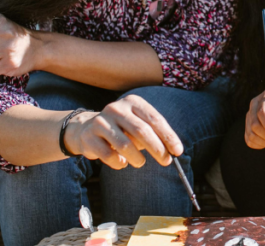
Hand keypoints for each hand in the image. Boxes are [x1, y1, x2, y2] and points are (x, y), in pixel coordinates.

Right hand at [64, 94, 183, 169]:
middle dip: (157, 149)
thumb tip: (172, 151)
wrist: (86, 129)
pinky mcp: (89, 137)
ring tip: (140, 162)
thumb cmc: (121, 129)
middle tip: (167, 162)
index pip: (155, 119)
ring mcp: (101, 121)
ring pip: (125, 145)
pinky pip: (109, 156)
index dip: (168, 136)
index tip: (178, 151)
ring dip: (137, 158)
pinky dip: (119, 163)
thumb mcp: (137, 125)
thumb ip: (153, 134)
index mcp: (133, 102)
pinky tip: (122, 163)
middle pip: (142, 131)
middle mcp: (116, 108)